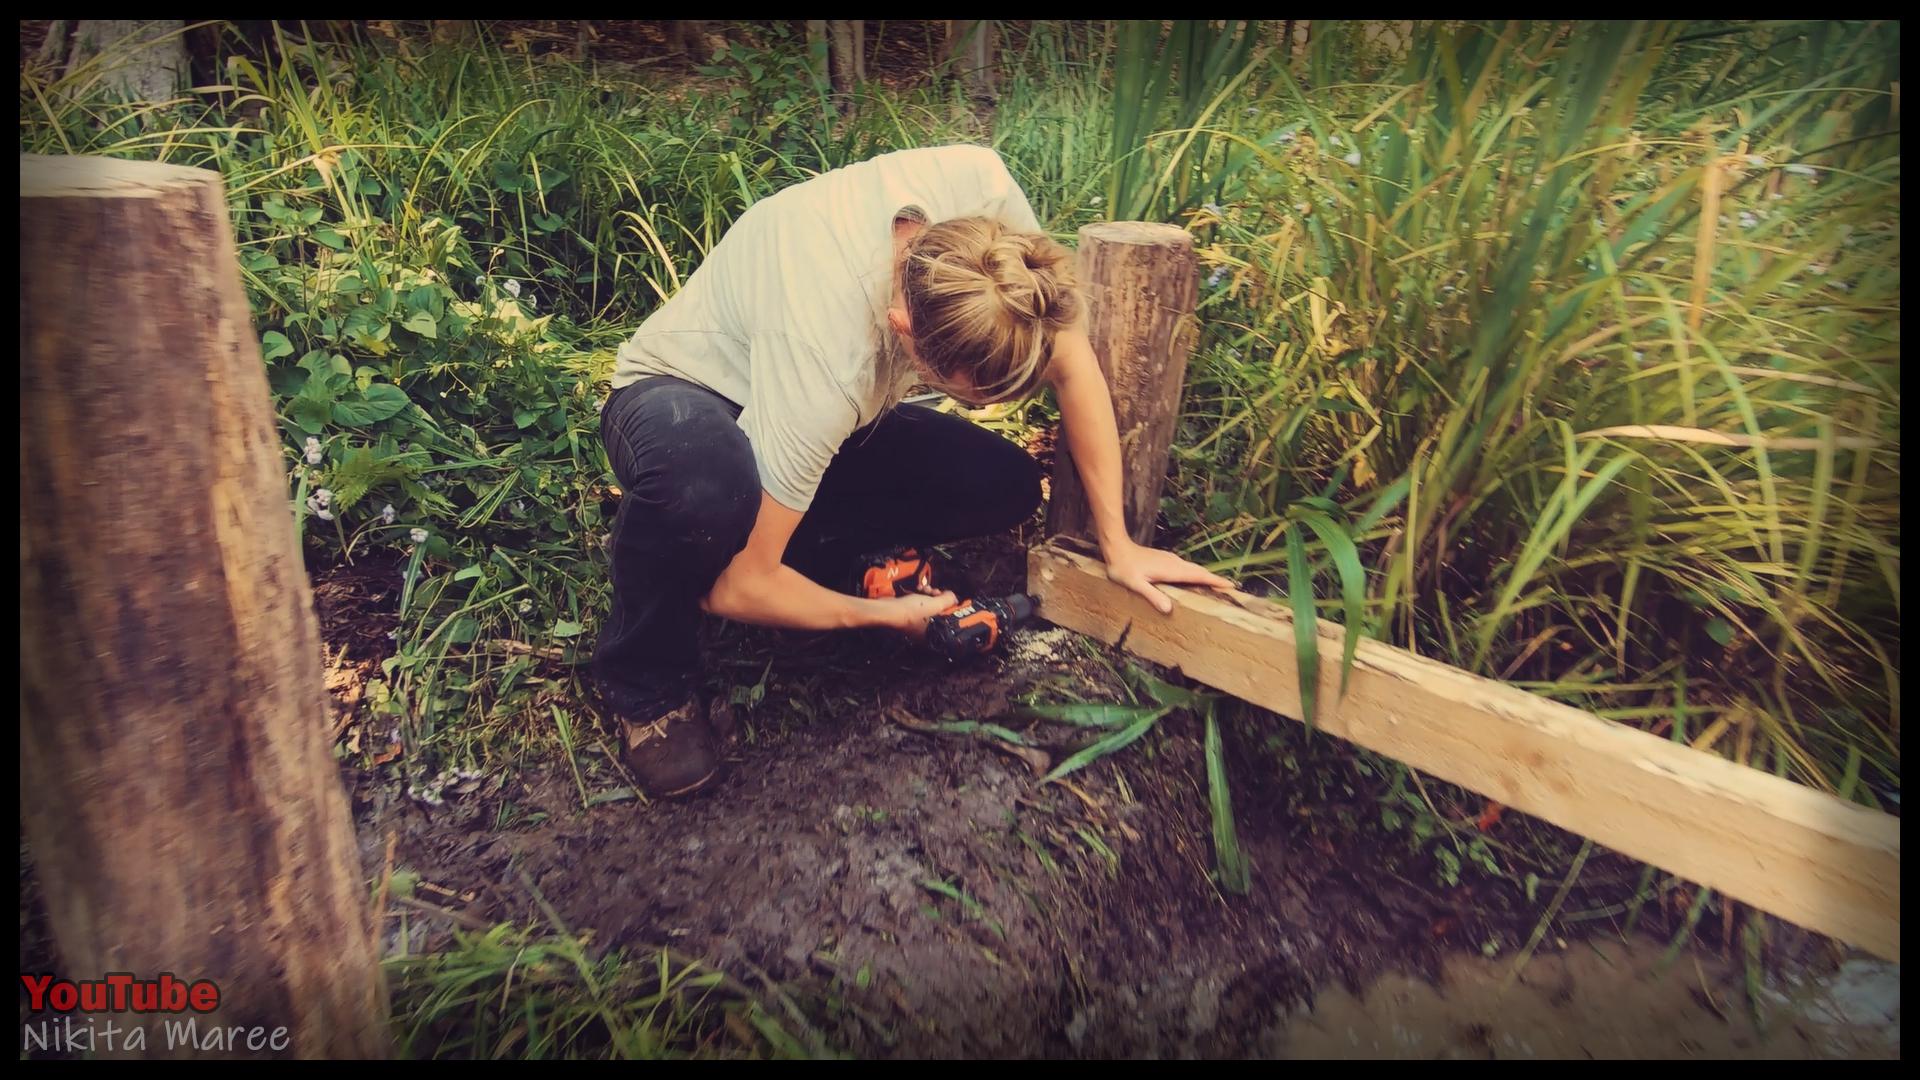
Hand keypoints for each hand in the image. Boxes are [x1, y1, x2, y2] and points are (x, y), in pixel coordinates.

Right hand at [878, 590, 959, 638]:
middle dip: (939, 598)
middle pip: (940, 611)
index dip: (950, 606)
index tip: (948, 597)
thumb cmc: (913, 611)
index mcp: (935, 634)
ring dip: (929, 594)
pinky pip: (920, 604)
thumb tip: (953, 597)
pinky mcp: (910, 615)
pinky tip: (919, 589)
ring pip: (930, 605)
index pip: (949, 619)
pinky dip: (921, 595)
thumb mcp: (936, 604)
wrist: (890, 609)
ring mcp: (917, 623)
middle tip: (935, 592)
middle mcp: (926, 631)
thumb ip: (949, 600)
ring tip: (925, 589)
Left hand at [1103, 540, 1234, 614]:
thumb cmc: (1124, 568)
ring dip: (1206, 577)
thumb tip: (1169, 609)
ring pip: (1193, 569)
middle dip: (1216, 580)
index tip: (1230, 586)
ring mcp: (1171, 560)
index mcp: (1171, 570)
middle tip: (1231, 589)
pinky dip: (1196, 574)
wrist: (1117, 549)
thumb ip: (1152, 595)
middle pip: (1200, 572)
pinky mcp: (1166, 560)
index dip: (1215, 581)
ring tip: (1218, 586)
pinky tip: (1194, 581)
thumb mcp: (1135, 584)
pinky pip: (1186, 568)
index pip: (1198, 576)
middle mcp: (1174, 563)